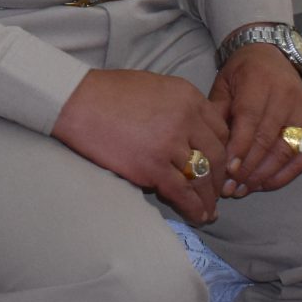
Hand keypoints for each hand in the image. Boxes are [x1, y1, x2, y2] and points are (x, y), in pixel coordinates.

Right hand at [51, 68, 230, 224]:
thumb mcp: (156, 86)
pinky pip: (182, 192)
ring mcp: (170, 144)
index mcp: (188, 96)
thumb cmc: (109, 93)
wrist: (78, 102)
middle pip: (216, 155)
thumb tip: (191, 132)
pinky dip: (194, 207)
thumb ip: (180, 106)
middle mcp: (186, 118)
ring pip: (202, 177)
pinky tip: (198, 215)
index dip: (222, 152)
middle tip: (217, 192)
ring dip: (209, 198)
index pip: (220, 130)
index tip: (218, 166)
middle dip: (219, 178)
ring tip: (210, 211)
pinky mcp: (153, 166)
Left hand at [208, 42, 301, 196]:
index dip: (240, 149)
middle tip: (229, 189)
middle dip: (248, 169)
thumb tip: (212, 150)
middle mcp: (285, 98)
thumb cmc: (241, 72)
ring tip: (242, 190)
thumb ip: (218, 113)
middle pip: (268, 140)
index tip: (227, 172)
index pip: (250, 121)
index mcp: (259, 84)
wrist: (270, 54)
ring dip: (264, 176)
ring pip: (285, 151)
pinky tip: (264, 185)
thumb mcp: (223, 85)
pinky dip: (285, 175)